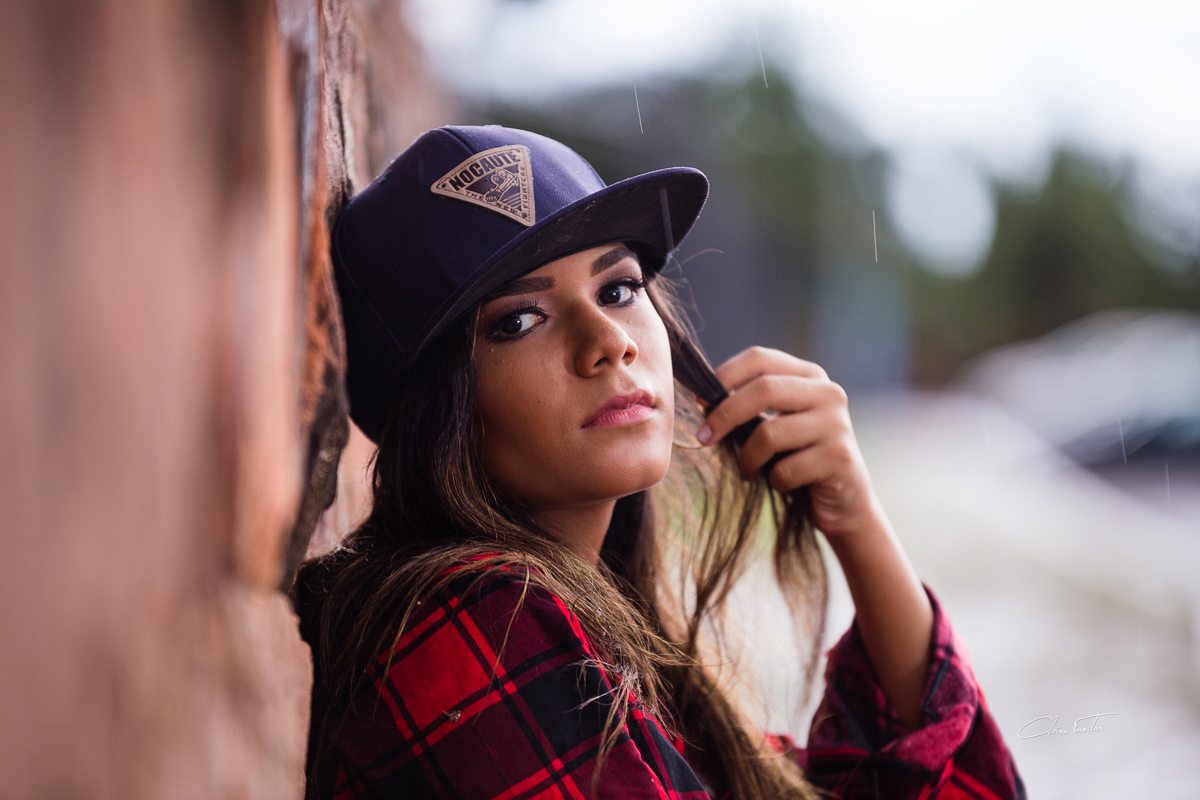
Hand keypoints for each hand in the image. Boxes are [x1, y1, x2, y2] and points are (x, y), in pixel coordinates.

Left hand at [696, 346, 880, 541]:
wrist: (846, 503)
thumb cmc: (798, 459)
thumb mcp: (775, 424)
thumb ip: (749, 406)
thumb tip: (703, 397)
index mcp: (809, 376)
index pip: (760, 358)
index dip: (724, 375)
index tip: (699, 401)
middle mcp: (829, 393)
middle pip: (764, 389)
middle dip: (725, 414)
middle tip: (704, 437)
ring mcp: (837, 425)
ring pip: (770, 433)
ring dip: (748, 458)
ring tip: (749, 470)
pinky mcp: (840, 459)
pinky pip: (785, 470)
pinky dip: (774, 482)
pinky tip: (784, 485)